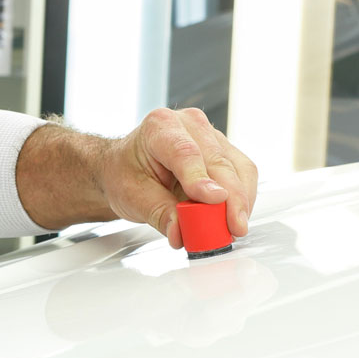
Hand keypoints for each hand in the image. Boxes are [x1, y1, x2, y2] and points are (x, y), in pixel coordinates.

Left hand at [17, 109, 257, 246]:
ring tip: (232, 230)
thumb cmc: (120, 176)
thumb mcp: (131, 198)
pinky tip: (235, 217)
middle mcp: (189, 123)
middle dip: (229, 201)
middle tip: (229, 232)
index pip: (188, 154)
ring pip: (238, 168)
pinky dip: (242, 197)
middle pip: (220, 164)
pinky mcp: (223, 151)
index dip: (203, 182)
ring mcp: (210, 134)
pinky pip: (242, 173)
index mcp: (161, 127)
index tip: (215, 206)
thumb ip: (161, 214)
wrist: (116, 169)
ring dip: (241, 201)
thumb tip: (184, 234)